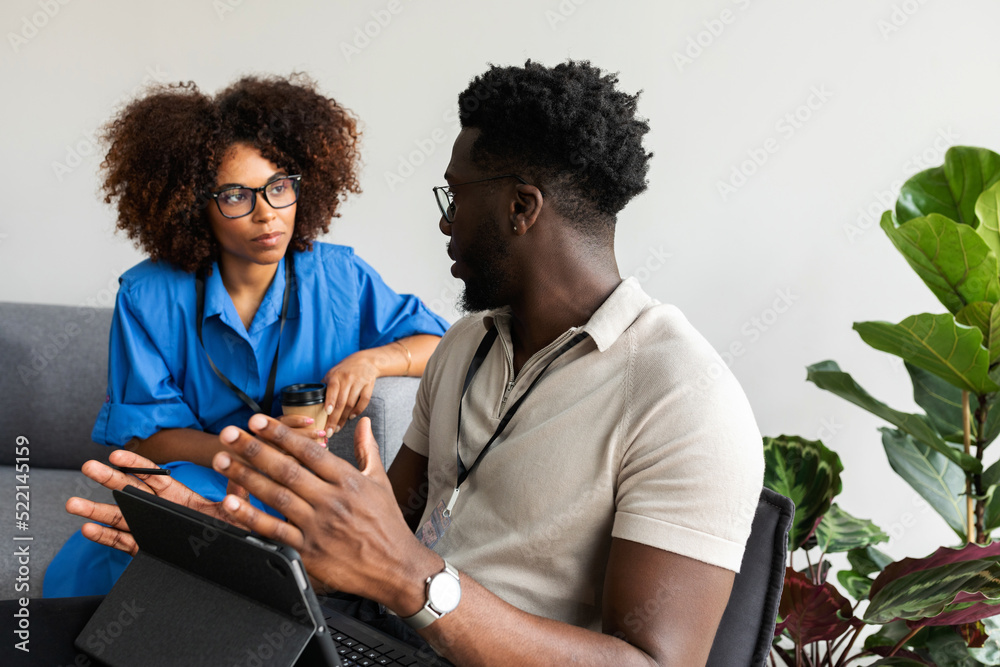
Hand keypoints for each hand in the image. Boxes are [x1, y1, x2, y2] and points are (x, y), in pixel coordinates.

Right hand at [65, 449, 242, 555]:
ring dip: (95, 511)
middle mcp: (159, 509)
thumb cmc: (227, 532)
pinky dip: (105, 538)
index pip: (153, 476)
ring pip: (119, 518)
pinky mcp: (145, 548)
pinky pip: (122, 542)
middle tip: (87, 466)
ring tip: (72, 503)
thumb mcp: (232, 510)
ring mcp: (149, 528)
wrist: (225, 560)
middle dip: (108, 479)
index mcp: (178, 496)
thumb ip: (235, 490)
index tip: (117, 454)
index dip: (136, 465)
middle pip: (130, 491)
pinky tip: (88, 530)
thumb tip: (239, 466)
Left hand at [212, 414, 438, 611]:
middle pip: (286, 469)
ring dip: (245, 476)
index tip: (258, 421)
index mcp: (347, 480)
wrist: (395, 567)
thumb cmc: (387, 524)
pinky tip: (232, 502)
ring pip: (276, 495)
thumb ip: (367, 449)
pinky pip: (274, 530)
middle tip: (229, 434)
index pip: (308, 451)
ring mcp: (318, 525)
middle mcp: (331, 500)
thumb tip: (363, 422)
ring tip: (222, 461)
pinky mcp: (309, 550)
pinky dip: (251, 516)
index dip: (280, 434)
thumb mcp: (380, 481)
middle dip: (254, 449)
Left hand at [322, 352, 379, 434]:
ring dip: (344, 418)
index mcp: (336, 376)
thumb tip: (312, 402)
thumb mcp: (332, 374)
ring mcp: (359, 382)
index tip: (327, 413)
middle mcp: (348, 379)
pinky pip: (364, 401)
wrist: (366, 361)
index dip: (330, 401)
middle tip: (329, 432)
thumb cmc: (344, 370)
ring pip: (351, 404)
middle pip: (341, 402)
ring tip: (337, 428)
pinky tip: (350, 417)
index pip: (333, 389)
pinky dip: (357, 411)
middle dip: (334, 419)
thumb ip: (325, 386)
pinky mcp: (369, 386)